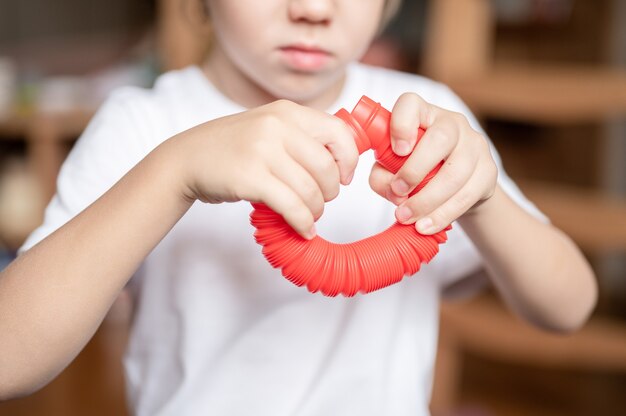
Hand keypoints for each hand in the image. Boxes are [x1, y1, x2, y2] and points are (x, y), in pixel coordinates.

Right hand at [169, 100, 357, 238]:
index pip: (339, 133)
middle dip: (331, 192)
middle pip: (326, 168)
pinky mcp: (250, 178)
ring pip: (311, 190)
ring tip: (309, 216)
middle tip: (321, 200)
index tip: (344, 177)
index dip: (348, 160)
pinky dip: (302, 222)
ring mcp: (261, 150)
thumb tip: (343, 161)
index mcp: (287, 112)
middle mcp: (276, 126)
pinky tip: (302, 229)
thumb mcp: (269, 127)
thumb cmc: (233, 148)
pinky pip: (291, 206)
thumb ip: (302, 137)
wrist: (187, 158)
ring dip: (316, 211)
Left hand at [369, 93, 496, 233]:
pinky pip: (467, 195)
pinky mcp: (488, 171)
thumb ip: (382, 175)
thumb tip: (391, 189)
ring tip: (406, 217)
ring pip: (455, 172)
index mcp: (423, 114)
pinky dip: (443, 214)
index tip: (396, 150)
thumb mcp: (391, 168)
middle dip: (415, 170)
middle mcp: (452, 123)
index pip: (411, 104)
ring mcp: (474, 145)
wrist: (458, 185)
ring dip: (427, 200)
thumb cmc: (416, 170)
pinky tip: (426, 226)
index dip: (401, 124)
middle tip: (397, 192)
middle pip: (440, 139)